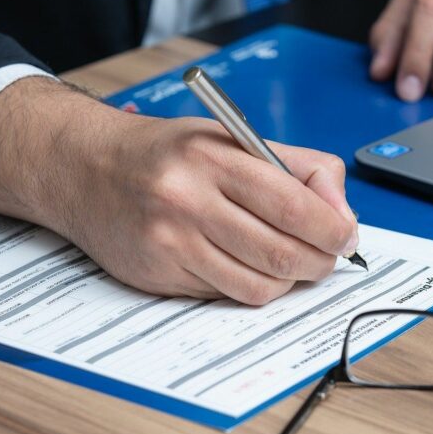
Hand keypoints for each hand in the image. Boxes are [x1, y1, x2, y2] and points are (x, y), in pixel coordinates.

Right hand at [0, 78, 357, 304]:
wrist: (86, 169)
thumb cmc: (170, 154)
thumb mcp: (233, 138)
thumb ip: (297, 168)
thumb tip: (342, 213)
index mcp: (213, 158)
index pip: (293, 206)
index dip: (333, 229)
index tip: (346, 236)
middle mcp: (188, 200)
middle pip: (281, 253)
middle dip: (318, 262)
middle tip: (326, 257)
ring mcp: (170, 243)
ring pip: (257, 286)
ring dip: (288, 281)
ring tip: (290, 263)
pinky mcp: (157, 275)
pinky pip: (225, 295)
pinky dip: (249, 286)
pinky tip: (246, 266)